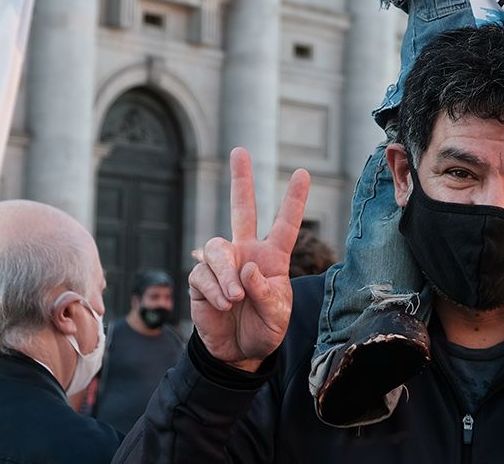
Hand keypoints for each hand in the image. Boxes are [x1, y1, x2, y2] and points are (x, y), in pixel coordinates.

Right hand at [188, 148, 310, 371]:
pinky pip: (201, 273)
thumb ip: (267, 293)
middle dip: (240, 180)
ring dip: (225, 273)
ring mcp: (222, 265)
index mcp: (272, 259)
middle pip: (241, 209)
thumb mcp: (277, 317)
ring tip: (234, 299)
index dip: (293, 200)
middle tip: (239, 151)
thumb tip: (248, 267)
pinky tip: (223, 305)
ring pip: (216, 247)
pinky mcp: (200, 280)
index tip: (303, 173)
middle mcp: (246, 253)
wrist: (238, 353)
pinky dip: (214, 289)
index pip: (285, 225)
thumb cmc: (264, 331)